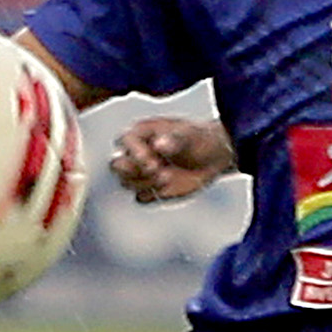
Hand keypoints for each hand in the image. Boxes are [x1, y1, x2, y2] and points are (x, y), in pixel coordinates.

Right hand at [112, 116, 235, 203]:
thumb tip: (159, 144)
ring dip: (145, 183)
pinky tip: (167, 188)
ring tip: (167, 178)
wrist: (214, 157)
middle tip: (155, 170)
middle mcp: (138, 153)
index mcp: (143, 133)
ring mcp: (143, 173)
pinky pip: (140, 197)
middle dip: (132, 171)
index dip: (134, 153)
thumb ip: (174, 139)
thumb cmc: (200, 139)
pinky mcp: (151, 189)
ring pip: (126, 182)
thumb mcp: (190, 135)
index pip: (124, 142)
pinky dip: (151, 195)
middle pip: (117, 164)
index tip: (153, 162)